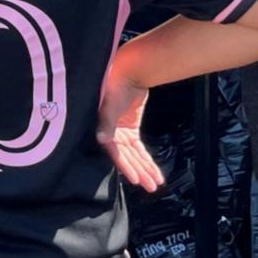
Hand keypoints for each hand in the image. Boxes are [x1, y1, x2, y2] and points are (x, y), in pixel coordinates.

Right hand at [97, 65, 163, 191]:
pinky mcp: (131, 129)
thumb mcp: (110, 104)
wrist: (130, 70)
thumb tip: (102, 139)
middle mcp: (110, 133)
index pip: (114, 152)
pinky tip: (155, 171)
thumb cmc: (115, 84)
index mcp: (103, 128)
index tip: (135, 179)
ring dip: (145, 169)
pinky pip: (139, 149)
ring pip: (135, 156)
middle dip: (139, 172)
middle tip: (151, 187)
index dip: (125, 166)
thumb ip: (106, 123)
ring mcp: (121, 132)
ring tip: (156, 184)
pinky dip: (147, 159)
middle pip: (127, 158)